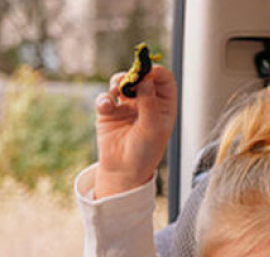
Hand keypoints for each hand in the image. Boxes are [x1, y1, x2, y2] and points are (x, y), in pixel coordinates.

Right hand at [93, 64, 177, 197]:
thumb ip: (149, 103)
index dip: (157, 72)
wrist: (124, 172)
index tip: (148, 73)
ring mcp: (127, 105)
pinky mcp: (109, 111)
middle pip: (142, 76)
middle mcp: (146, 102)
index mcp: (163, 106)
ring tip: (117, 90)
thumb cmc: (144, 153)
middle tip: (130, 80)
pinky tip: (107, 106)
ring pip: (123, 81)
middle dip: (135, 74)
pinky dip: (105, 98)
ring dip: (119, 81)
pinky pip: (106, 97)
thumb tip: (145, 79)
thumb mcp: (152, 129)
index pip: (164, 80)